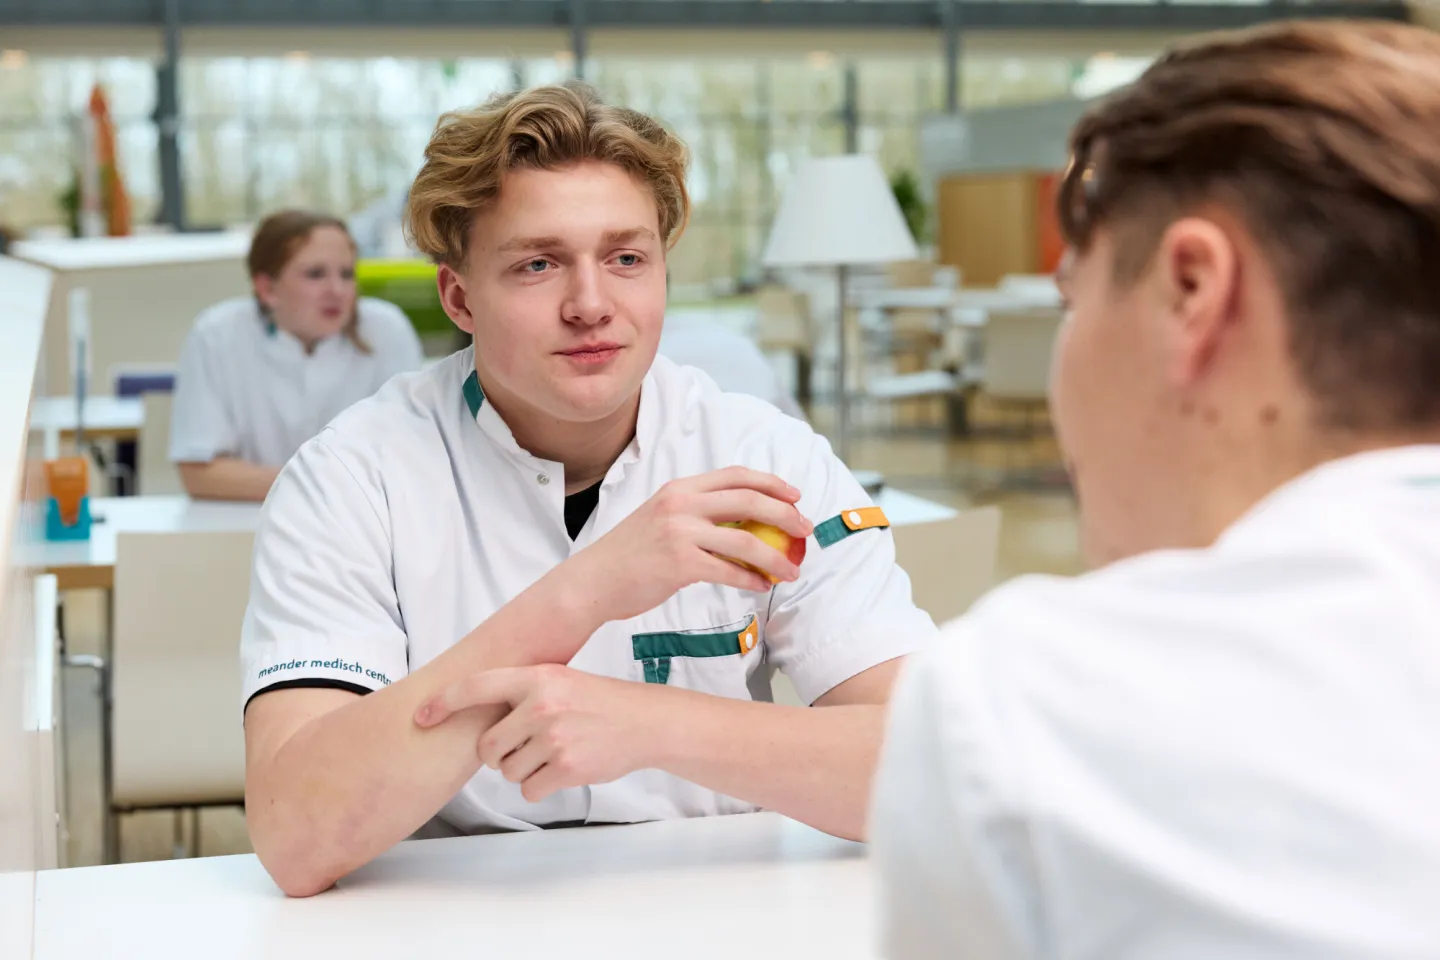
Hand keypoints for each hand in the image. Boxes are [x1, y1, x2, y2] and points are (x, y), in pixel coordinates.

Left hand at [414, 665, 656, 801]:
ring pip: (507, 770)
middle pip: (488, 746)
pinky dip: (539, 785)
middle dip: (498, 754)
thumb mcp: (558, 679)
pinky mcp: (566, 768)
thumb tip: (474, 711)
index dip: (444, 703)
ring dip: (523, 769)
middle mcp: (542, 705)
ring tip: (552, 752)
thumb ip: (521, 691)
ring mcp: (554, 738)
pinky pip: (528, 788)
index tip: (421, 716)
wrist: (643, 722)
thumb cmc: (596, 701)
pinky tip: (561, 768)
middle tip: (522, 745)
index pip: (477, 687)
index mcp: (537, 678)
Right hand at [565, 466, 813, 624]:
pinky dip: (752, 579)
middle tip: (805, 530)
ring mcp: (680, 533)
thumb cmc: (630, 555)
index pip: (736, 476)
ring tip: (791, 570)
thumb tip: (743, 523)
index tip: (795, 496)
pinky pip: (729, 571)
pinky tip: (761, 586)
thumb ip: (696, 514)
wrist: (594, 581)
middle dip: (786, 515)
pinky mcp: (680, 564)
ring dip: (776, 557)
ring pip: (746, 540)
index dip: (771, 483)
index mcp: (680, 488)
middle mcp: (681, 504)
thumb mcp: (661, 518)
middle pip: (749, 501)